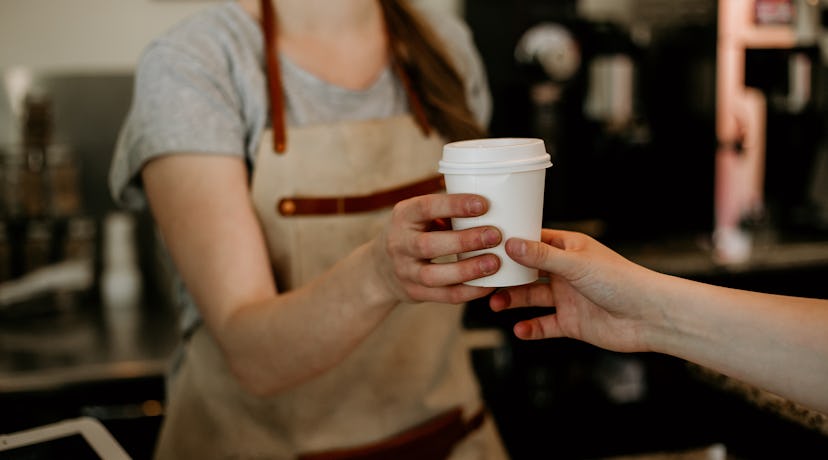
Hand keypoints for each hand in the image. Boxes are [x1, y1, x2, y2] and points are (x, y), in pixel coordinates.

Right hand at [373, 193, 502, 303]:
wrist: (382, 269)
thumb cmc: (414, 233)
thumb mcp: (420, 216)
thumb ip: (447, 211)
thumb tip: (493, 202)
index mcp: (403, 216)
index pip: (426, 207)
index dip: (455, 206)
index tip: (483, 204)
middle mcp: (399, 244)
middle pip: (429, 244)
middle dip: (464, 240)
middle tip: (494, 235)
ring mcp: (405, 271)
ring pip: (434, 275)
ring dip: (467, 270)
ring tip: (494, 263)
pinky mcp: (415, 293)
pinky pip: (444, 296)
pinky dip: (469, 292)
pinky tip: (489, 285)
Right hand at [490, 229, 653, 352]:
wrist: (650, 317)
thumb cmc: (621, 281)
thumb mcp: (576, 264)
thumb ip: (541, 257)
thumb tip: (510, 244)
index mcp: (569, 249)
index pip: (534, 240)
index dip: (512, 242)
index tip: (487, 243)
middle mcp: (566, 272)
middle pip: (528, 271)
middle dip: (507, 275)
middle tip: (484, 278)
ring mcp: (568, 298)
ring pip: (532, 297)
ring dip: (513, 300)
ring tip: (495, 303)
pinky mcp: (571, 322)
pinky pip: (544, 325)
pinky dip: (531, 328)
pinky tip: (519, 329)